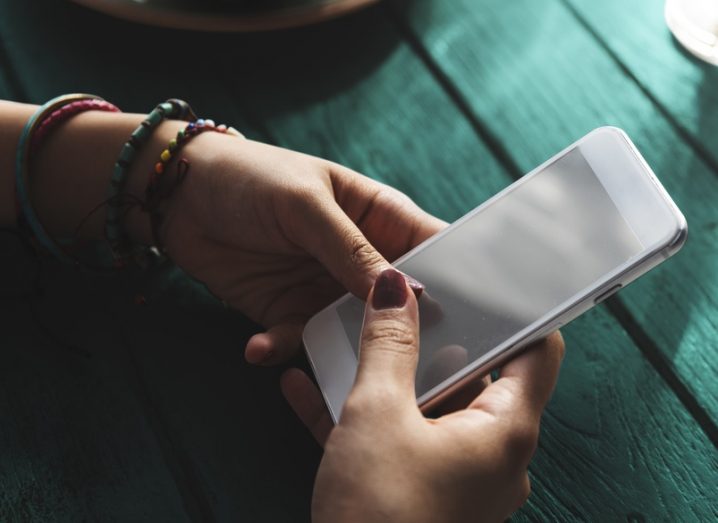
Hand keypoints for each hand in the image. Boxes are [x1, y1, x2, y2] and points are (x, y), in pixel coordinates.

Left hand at [157, 133, 444, 363]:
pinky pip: (299, 340)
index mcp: (378, 216)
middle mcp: (360, 258)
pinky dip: (281, 348)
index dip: (455, 279)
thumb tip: (400, 291)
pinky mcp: (288, 311)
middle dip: (403, 329)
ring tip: (333, 369)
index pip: (432, 248)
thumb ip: (350, 248)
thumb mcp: (305, 205)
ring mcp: (325, 288)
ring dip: (344, 349)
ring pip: (355, 331)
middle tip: (407, 360)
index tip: (470, 317)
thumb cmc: (250, 177)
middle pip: (398, 302)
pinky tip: (259, 348)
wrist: (178, 195)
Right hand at [282, 269, 563, 522]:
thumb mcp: (377, 414)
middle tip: (399, 301)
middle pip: (474, 375)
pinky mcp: (418, 493)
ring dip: (383, 375)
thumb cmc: (379, 515)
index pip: (538, 351)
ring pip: (424, 407)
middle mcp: (491, 455)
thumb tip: (396, 289)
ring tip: (346, 338)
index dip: (515, 309)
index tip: (483, 279)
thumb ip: (388, 345)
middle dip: (431, 338)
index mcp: (504, 431)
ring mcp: (456, 478)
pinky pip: (394, 440)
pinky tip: (309, 387)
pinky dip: (361, 414)